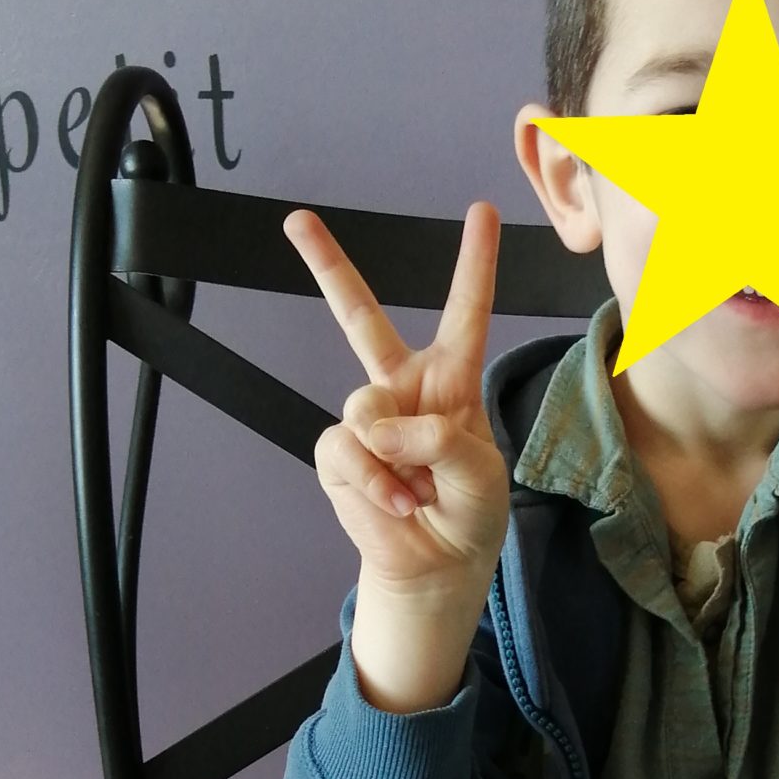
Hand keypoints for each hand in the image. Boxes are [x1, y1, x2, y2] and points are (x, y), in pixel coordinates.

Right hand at [285, 201, 508, 604]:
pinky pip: (347, 449)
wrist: (437, 565)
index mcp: (451, 379)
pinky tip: (397, 502)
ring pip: (363, 406)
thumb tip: (376, 425)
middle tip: (296, 220)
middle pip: (359, 316)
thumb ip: (440, 437)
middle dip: (327, 265)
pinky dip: (375, 481)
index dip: (474, 263)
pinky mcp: (338, 454)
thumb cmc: (471, 512)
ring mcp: (366, 419)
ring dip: (394, 457)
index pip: (464, 312)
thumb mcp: (481, 471)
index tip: (483, 212)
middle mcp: (402, 388)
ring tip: (418, 491)